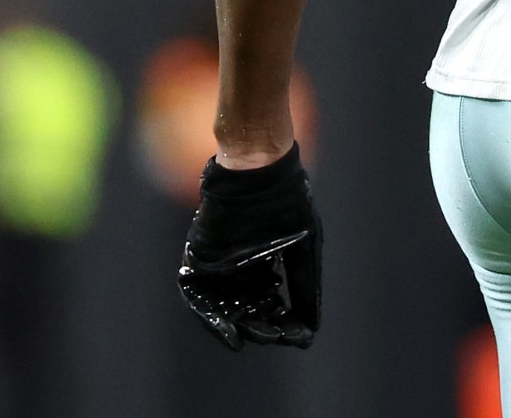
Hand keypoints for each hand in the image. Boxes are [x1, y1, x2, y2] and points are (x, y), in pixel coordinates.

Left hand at [178, 145, 322, 349]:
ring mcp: (217, 263)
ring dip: (234, 325)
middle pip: (246, 307)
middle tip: (273, 336)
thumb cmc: (287, 204)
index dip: (280, 320)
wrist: (260, 172)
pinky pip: (198, 296)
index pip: (269, 300)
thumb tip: (312, 328)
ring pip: (222, 305)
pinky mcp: (199, 259)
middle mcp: (239, 265)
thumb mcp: (305, 249)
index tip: (293, 336)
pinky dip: (210, 317)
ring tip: (248, 338)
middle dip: (260, 325)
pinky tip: (226, 331)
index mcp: (264, 260)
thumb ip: (305, 287)